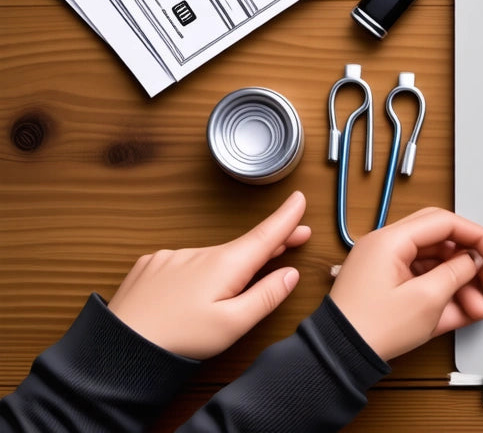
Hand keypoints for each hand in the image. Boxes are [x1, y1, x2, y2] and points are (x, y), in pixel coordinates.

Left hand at [108, 191, 310, 359]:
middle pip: (242, 246)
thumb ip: (266, 296)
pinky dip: (195, 274)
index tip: (300, 199)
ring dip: (227, 267)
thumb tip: (290, 273)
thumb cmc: (177, 340)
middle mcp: (199, 253)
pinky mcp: (150, 267)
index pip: (266, 235)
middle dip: (269, 243)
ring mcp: (172, 257)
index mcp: (224, 265)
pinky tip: (190, 295)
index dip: (286, 217)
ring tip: (225, 295)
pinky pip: (184, 265)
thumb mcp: (233, 325)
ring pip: (212, 258)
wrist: (118, 348)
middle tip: (295, 238)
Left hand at [330, 207, 482, 360]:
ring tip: (478, 308)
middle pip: (442, 243)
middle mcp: (386, 248)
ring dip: (461, 285)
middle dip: (471, 263)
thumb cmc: (371, 329)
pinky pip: (422, 283)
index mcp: (391, 241)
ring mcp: (386, 269)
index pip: (444, 223)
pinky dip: (444, 295)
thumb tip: (473, 260)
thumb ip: (457, 272)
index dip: (476, 238)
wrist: (338, 359)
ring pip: (435, 265)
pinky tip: (463, 311)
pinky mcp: (387, 288)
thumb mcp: (427, 299)